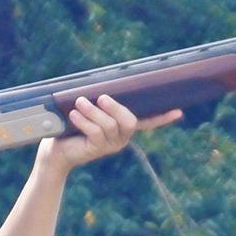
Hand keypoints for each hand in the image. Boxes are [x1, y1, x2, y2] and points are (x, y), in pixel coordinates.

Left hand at [40, 95, 183, 173]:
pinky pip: (95, 132)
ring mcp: (110, 146)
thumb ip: (99, 102)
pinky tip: (74, 115)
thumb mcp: (88, 110)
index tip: (179, 112)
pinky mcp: (96, 150)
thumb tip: (102, 85)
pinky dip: (84, 121)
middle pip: (129, 121)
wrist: (56, 150)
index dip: (163, 118)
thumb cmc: (72, 126)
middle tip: (101, 97)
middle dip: (115, 107)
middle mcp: (121, 138)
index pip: (148, 122)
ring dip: (93, 111)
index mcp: (123, 127)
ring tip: (79, 103)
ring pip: (109, 125)